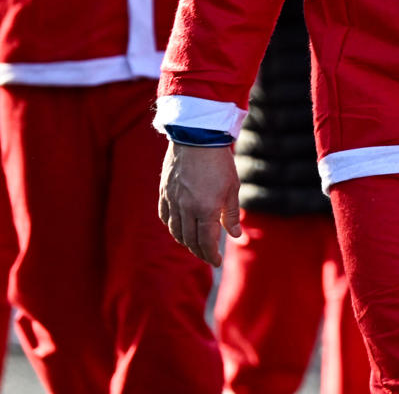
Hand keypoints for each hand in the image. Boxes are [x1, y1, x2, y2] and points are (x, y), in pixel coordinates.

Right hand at [159, 141, 240, 265]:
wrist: (197, 136)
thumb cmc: (219, 162)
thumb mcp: (232, 188)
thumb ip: (230, 215)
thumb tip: (234, 236)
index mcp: (205, 210)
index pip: (205, 242)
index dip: (211, 256)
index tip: (216, 262)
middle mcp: (186, 209)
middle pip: (189, 240)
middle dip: (199, 252)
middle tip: (208, 257)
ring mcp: (172, 200)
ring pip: (175, 231)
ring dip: (185, 242)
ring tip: (195, 245)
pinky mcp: (164, 192)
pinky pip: (165, 216)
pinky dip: (172, 226)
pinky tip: (178, 228)